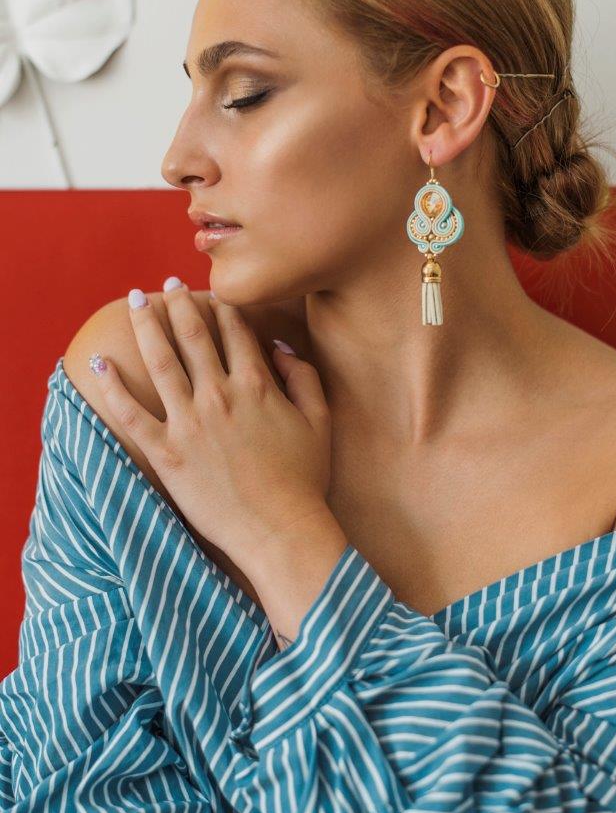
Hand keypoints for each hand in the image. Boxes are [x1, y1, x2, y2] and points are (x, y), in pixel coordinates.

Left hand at [87, 280, 332, 574]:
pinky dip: (112, 386)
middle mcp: (219, 395)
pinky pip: (131, 414)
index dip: (220, 306)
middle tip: (166, 283)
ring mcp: (189, 423)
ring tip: (135, 302)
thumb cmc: (304, 480)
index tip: (209, 292)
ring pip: (160, 361)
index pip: (233, 332)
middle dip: (179, 303)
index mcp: (256, 385)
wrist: (280, 529)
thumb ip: (304, 377)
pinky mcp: (166, 453)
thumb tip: (281, 347)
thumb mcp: (319, 421)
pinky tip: (99, 363)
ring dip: (146, 326)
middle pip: (192, 336)